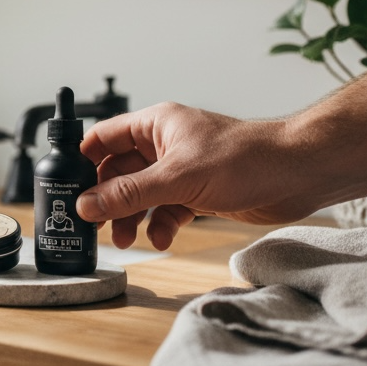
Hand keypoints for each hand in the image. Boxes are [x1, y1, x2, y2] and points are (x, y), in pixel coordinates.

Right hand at [76, 103, 320, 250]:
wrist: (298, 175)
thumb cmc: (246, 158)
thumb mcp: (177, 178)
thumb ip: (129, 194)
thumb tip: (87, 205)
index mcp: (155, 125)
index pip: (104, 139)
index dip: (84, 162)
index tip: (68, 189)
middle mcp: (165, 145)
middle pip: (119, 172)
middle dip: (107, 199)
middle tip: (95, 225)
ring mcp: (181, 169)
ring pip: (141, 194)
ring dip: (131, 217)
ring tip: (127, 240)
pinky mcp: (198, 192)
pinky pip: (165, 209)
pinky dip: (160, 224)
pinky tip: (162, 238)